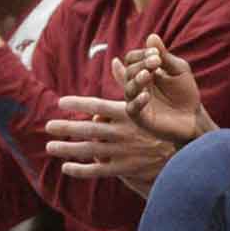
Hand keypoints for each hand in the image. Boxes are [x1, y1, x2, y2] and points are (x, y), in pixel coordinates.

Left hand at [45, 95, 174, 195]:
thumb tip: (115, 60)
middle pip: (88, 128)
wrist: (181, 152)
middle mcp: (122, 132)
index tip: (60, 102)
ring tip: (50, 146)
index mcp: (128, 113)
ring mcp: (122, 151)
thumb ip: (128, 82)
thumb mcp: (148, 100)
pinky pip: (98, 170)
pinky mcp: (124, 168)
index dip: (78, 102)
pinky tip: (66, 167)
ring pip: (88, 149)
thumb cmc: (162, 122)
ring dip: (67, 148)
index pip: (98, 105)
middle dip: (66, 127)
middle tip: (48, 126)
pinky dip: (80, 170)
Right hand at [116, 35, 215, 144]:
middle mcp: (138, 87)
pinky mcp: (141, 118)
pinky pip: (132, 109)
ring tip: (148, 74)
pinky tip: (147, 95)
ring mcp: (137, 102)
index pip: (132, 59)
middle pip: (129, 71)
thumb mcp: (178, 70)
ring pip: (128, 89)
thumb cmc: (185, 93)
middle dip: (141, 64)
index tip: (157, 55)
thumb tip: (152, 36)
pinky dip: (137, 101)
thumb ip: (165, 56)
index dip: (141, 54)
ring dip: (137, 79)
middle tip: (157, 62)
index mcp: (144, 73)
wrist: (194, 118)